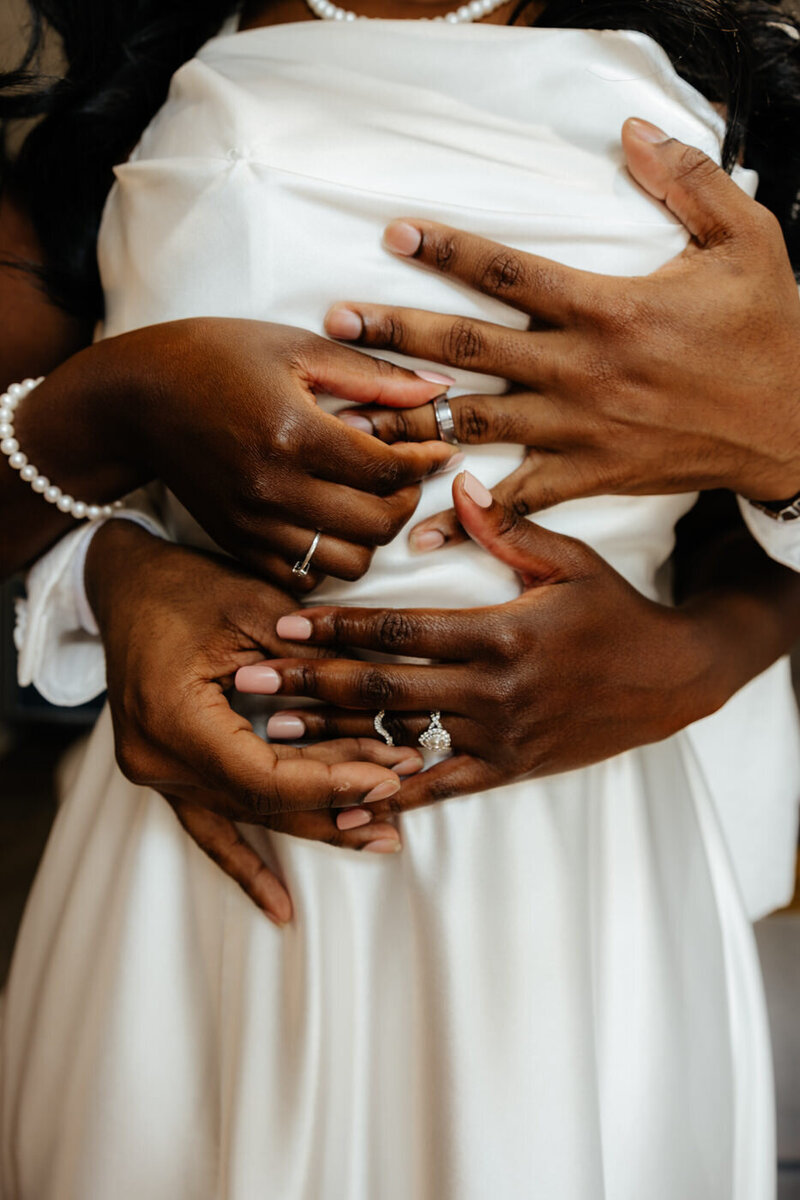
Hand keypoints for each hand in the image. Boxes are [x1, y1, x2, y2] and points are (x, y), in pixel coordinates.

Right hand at [15, 318, 457, 587]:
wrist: (137, 400)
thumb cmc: (216, 359)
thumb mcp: (296, 348)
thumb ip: (373, 376)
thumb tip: (438, 391)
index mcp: (293, 432)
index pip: (387, 470)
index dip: (427, 463)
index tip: (441, 450)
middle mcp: (274, 489)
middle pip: (377, 526)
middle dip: (407, 501)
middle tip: (406, 476)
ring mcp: (254, 525)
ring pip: (347, 564)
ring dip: (371, 537)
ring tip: (368, 502)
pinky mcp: (238, 546)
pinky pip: (305, 578)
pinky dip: (329, 559)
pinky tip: (330, 523)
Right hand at [86, 521, 421, 922]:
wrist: (123, 584)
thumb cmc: (184, 585)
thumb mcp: (252, 607)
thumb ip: (310, 660)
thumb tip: (380, 701)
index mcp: (172, 718)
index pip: (264, 775)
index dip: (330, 784)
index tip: (389, 776)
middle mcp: (157, 760)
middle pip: (263, 802)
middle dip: (337, 801)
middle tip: (402, 799)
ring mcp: (156, 775)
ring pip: (248, 817)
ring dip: (313, 828)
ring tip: (380, 839)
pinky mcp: (166, 775)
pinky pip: (211, 830)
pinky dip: (248, 866)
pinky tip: (282, 908)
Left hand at [248, 472, 724, 814]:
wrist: (670, 682)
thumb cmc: (616, 613)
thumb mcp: (569, 560)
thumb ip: (507, 527)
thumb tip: (455, 483)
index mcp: (500, 633)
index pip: (398, 630)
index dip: (333, 626)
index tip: (279, 621)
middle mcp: (492, 690)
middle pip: (381, 687)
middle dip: (308, 682)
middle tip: (246, 680)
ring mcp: (498, 737)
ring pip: (398, 740)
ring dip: (330, 739)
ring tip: (270, 735)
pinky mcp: (507, 769)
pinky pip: (439, 789)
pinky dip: (389, 799)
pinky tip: (342, 808)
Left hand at [324, 119, 799, 551]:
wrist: (791, 428)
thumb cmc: (769, 333)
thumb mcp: (747, 240)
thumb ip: (689, 181)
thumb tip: (633, 132)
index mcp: (609, 309)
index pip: (510, 272)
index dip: (447, 249)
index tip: (394, 233)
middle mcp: (581, 371)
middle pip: (470, 347)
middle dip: (396, 330)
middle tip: (335, 319)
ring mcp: (579, 431)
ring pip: (477, 421)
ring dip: (410, 416)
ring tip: (351, 414)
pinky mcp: (587, 476)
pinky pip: (514, 499)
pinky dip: (465, 515)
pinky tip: (414, 530)